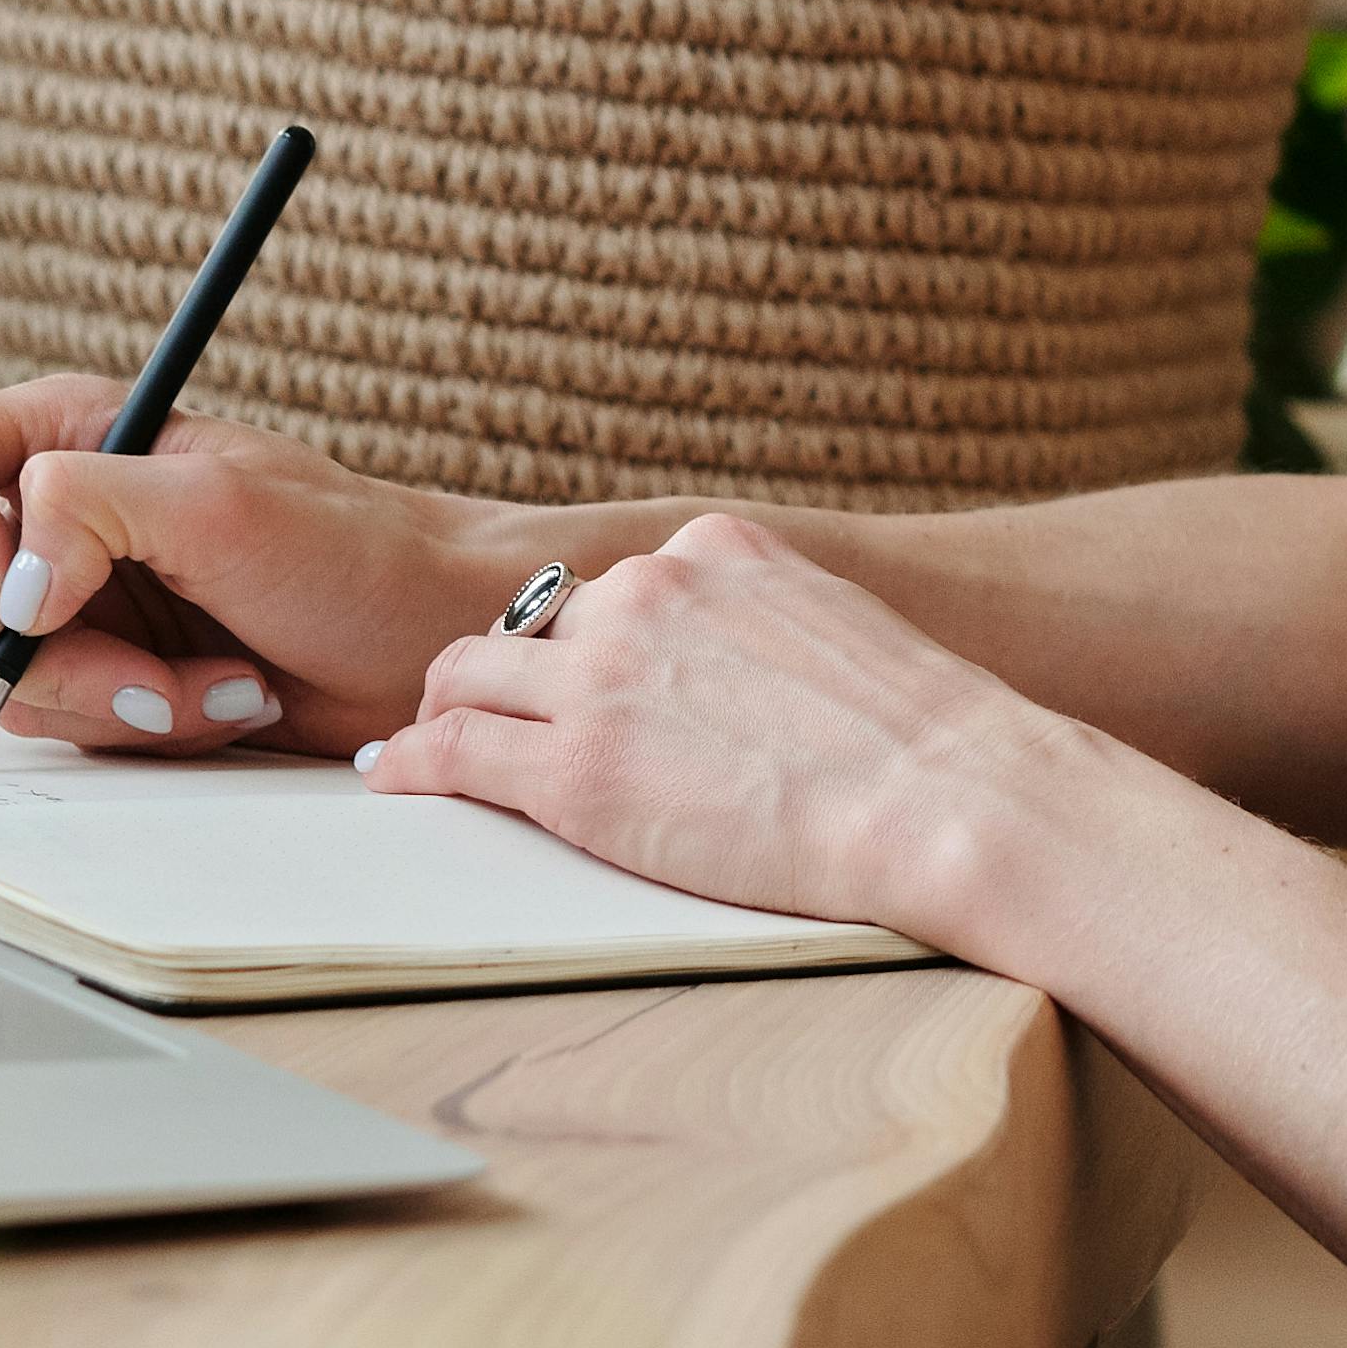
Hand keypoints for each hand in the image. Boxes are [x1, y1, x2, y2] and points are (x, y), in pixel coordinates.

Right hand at [0, 378, 529, 759]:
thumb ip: (90, 510)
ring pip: (0, 683)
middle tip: (148, 658)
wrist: (429, 647)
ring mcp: (74, 606)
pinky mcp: (106, 680)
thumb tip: (7, 594)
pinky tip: (226, 699)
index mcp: (62, 436)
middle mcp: (50, 518)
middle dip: (52, 654)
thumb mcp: (220, 502)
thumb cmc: (350, 552)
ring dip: (118, 699)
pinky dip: (148, 727)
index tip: (33, 588)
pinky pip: (62, 729)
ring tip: (223, 678)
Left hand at [361, 508, 1114, 941]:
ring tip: (424, 742)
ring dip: (441, 709)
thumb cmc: (928, 743)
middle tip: (472, 708)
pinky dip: (415, 764)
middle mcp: (645, 593)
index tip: (569, 677)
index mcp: (715, 551)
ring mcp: (602, 679)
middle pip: (530, 623)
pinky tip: (399, 779)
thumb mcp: (839, 628)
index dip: (582, 641)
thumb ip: (765, 628)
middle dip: (502, 669)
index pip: (612, 588)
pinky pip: (457, 753)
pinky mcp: (574, 770)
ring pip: (470, 675)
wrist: (947, 796)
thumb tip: (743, 668)